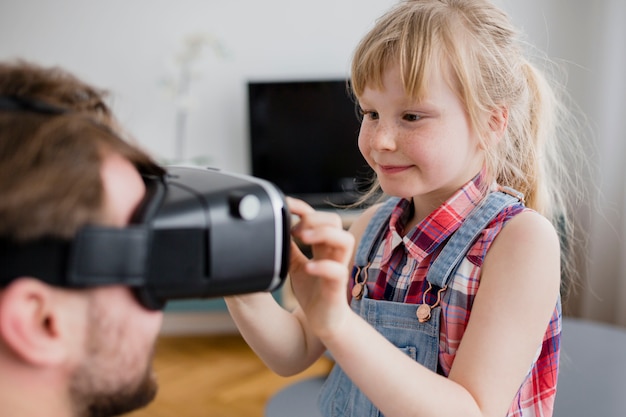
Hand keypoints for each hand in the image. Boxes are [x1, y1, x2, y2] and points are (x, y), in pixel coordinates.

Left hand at [287, 197, 354, 336]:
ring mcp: (338, 269)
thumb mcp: (295, 266)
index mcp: (324, 247)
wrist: (324, 323)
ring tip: (302, 239)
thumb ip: (289, 249)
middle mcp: (334, 254)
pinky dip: (323, 266)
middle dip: (314, 219)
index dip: (304, 208)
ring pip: (346, 240)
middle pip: (335, 222)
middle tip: (294, 232)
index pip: (320, 217)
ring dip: (323, 234)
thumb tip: (274, 231)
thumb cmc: (314, 293)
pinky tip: (308, 267)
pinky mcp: (337, 287)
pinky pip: (338, 271)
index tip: (286, 206)